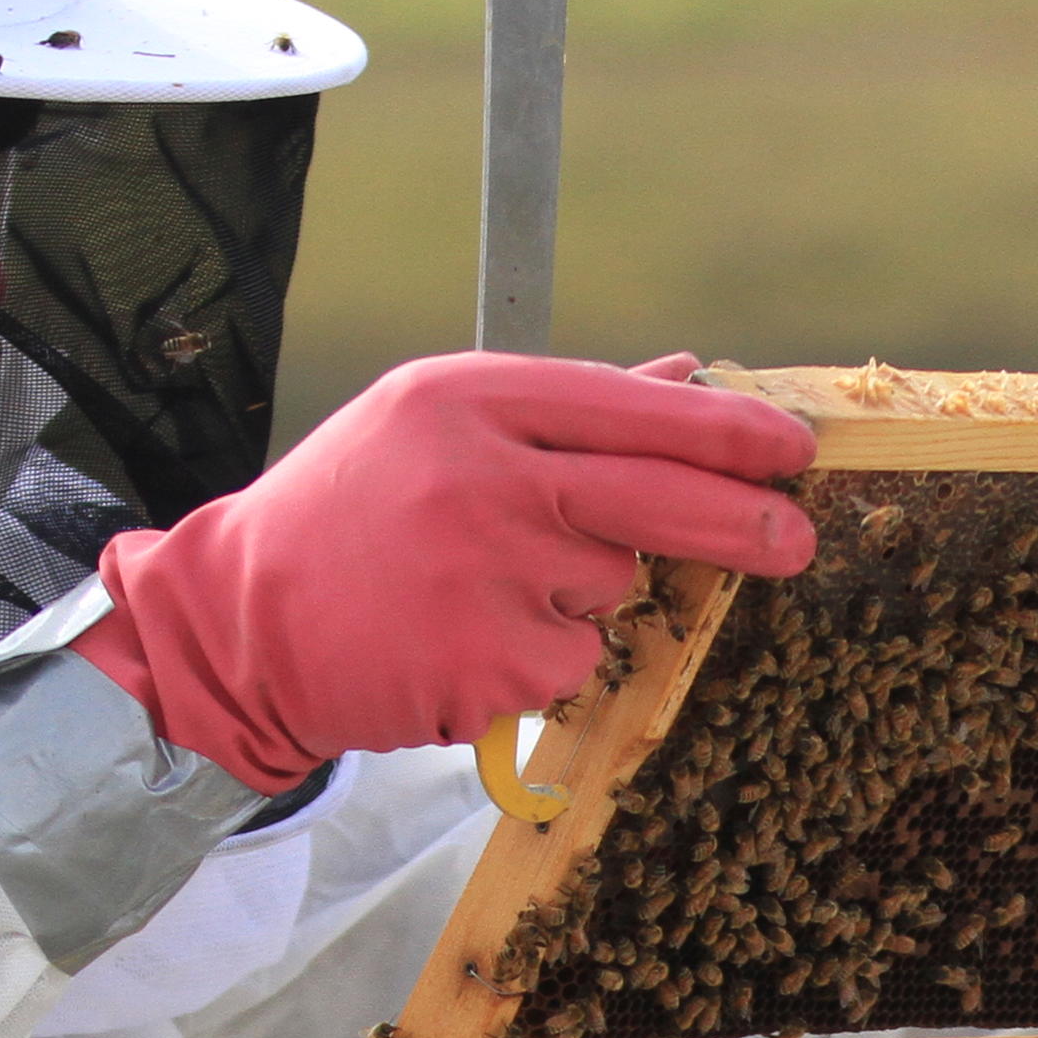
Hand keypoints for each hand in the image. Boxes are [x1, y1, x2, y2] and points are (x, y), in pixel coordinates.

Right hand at [76, 352, 813, 790]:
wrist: (240, 621)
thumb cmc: (349, 515)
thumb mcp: (437, 427)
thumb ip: (562, 410)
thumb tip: (684, 377)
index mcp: (470, 399)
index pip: (629, 407)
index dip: (724, 431)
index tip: (789, 448)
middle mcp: (484, 477)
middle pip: (655, 495)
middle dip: (743, 520)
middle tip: (797, 537)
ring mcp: (487, 574)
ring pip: (610, 586)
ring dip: (578, 596)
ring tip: (478, 588)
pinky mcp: (486, 661)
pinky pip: (571, 660)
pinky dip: (538, 659)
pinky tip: (461, 639)